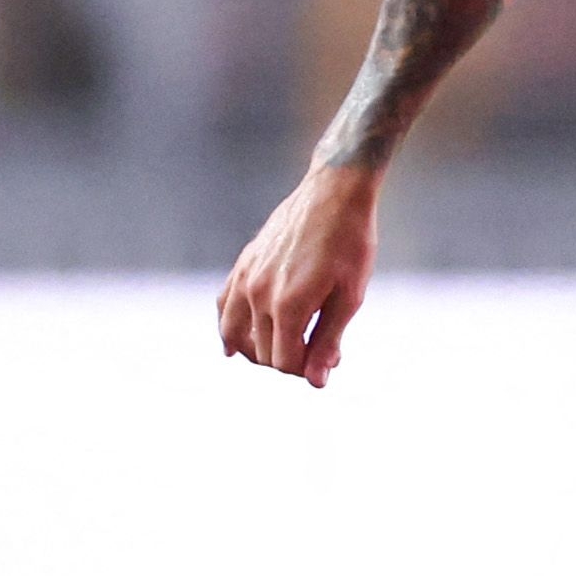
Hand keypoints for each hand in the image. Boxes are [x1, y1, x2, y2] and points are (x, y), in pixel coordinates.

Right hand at [218, 165, 380, 385]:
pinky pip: (225, 306)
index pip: (285, 362)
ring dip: (258, 351)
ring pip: (236, 335)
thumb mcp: (350, 297)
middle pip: (264, 353)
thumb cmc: (350, 244)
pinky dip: (229, 328)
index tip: (333, 357)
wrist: (334, 193)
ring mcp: (245, 277)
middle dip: (292, 360)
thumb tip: (315, 382)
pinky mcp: (242, 264)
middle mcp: (258, 293)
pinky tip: (232, 345)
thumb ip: (328, 341)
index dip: (309, 369)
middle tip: (323, 348)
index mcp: (288, 305)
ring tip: (283, 350)